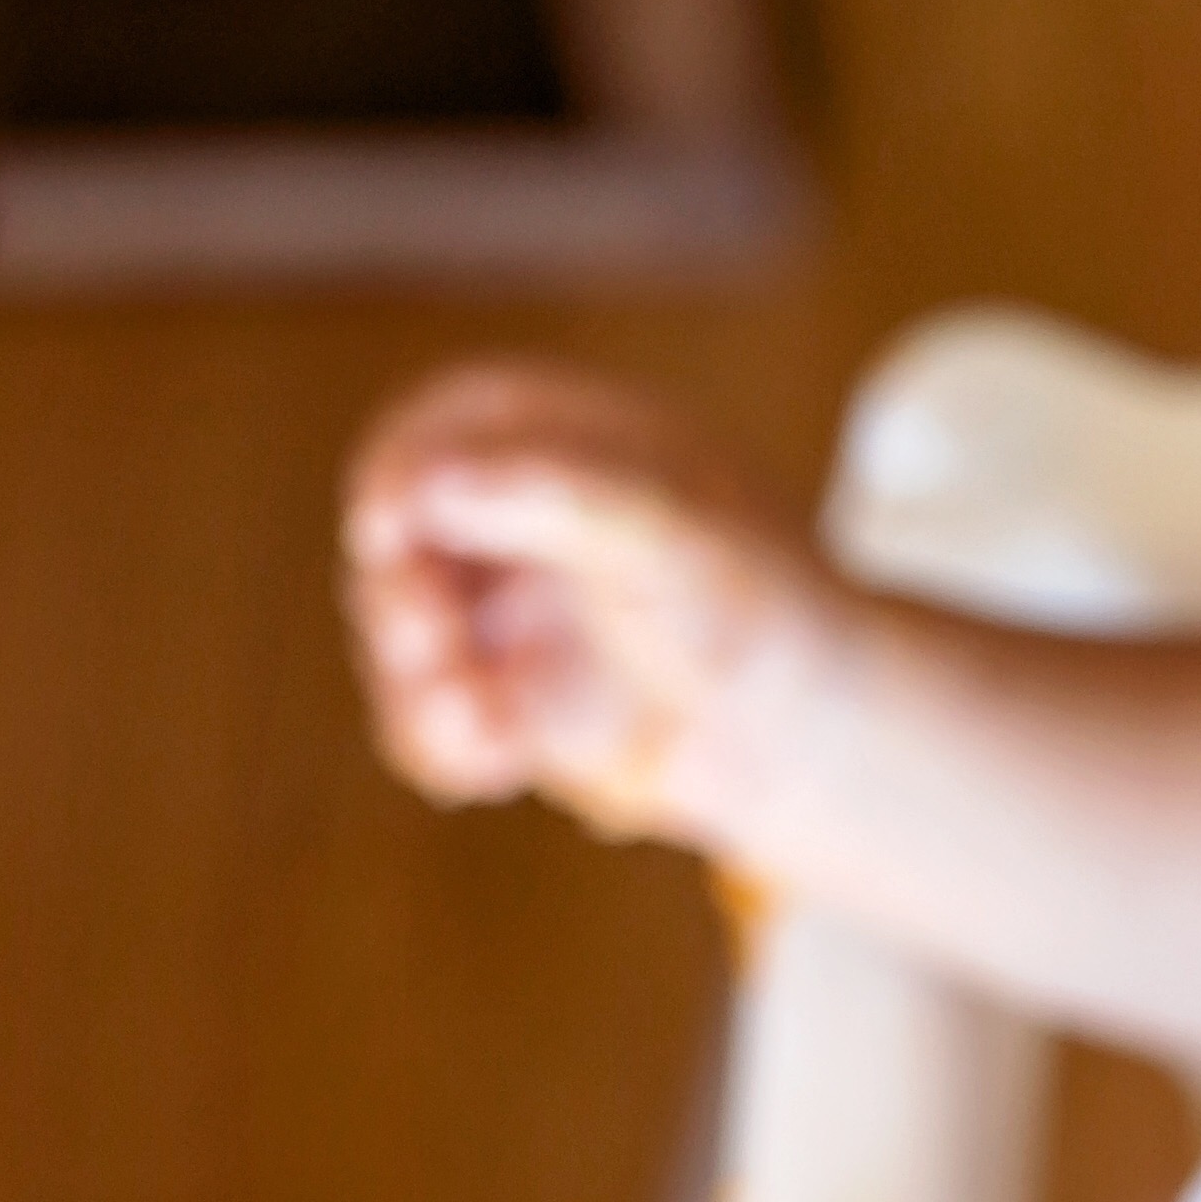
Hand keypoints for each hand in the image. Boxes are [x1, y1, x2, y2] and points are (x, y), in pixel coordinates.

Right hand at [339, 361, 836, 853]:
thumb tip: (427, 484)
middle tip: (431, 641)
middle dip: (398, 598)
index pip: (433, 432)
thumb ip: (552, 496)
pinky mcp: (501, 699)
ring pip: (400, 645)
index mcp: (552, 438)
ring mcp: (500, 613)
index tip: (388, 531)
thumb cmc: (762, 600)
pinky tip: (490, 769)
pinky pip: (429, 723)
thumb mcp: (669, 529)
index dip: (396, 478)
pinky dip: (442, 748)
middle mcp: (510, 519)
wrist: (812, 732)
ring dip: (416, 687)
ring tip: (478, 723)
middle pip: (394, 546)